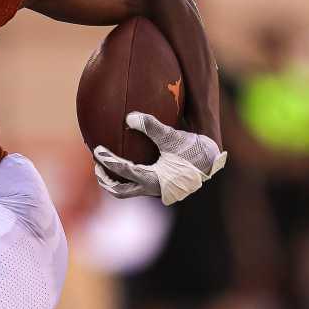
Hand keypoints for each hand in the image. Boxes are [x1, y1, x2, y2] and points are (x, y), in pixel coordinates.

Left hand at [92, 111, 226, 204]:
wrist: (212, 161)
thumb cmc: (193, 148)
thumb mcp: (173, 136)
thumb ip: (152, 126)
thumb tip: (129, 116)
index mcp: (155, 179)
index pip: (125, 172)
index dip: (109, 161)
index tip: (97, 150)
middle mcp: (153, 189)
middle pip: (120, 191)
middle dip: (105, 180)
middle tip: (96, 165)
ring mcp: (156, 190)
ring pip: (128, 190)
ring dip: (114, 180)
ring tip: (104, 166)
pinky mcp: (159, 186)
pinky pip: (137, 184)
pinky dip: (126, 176)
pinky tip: (124, 160)